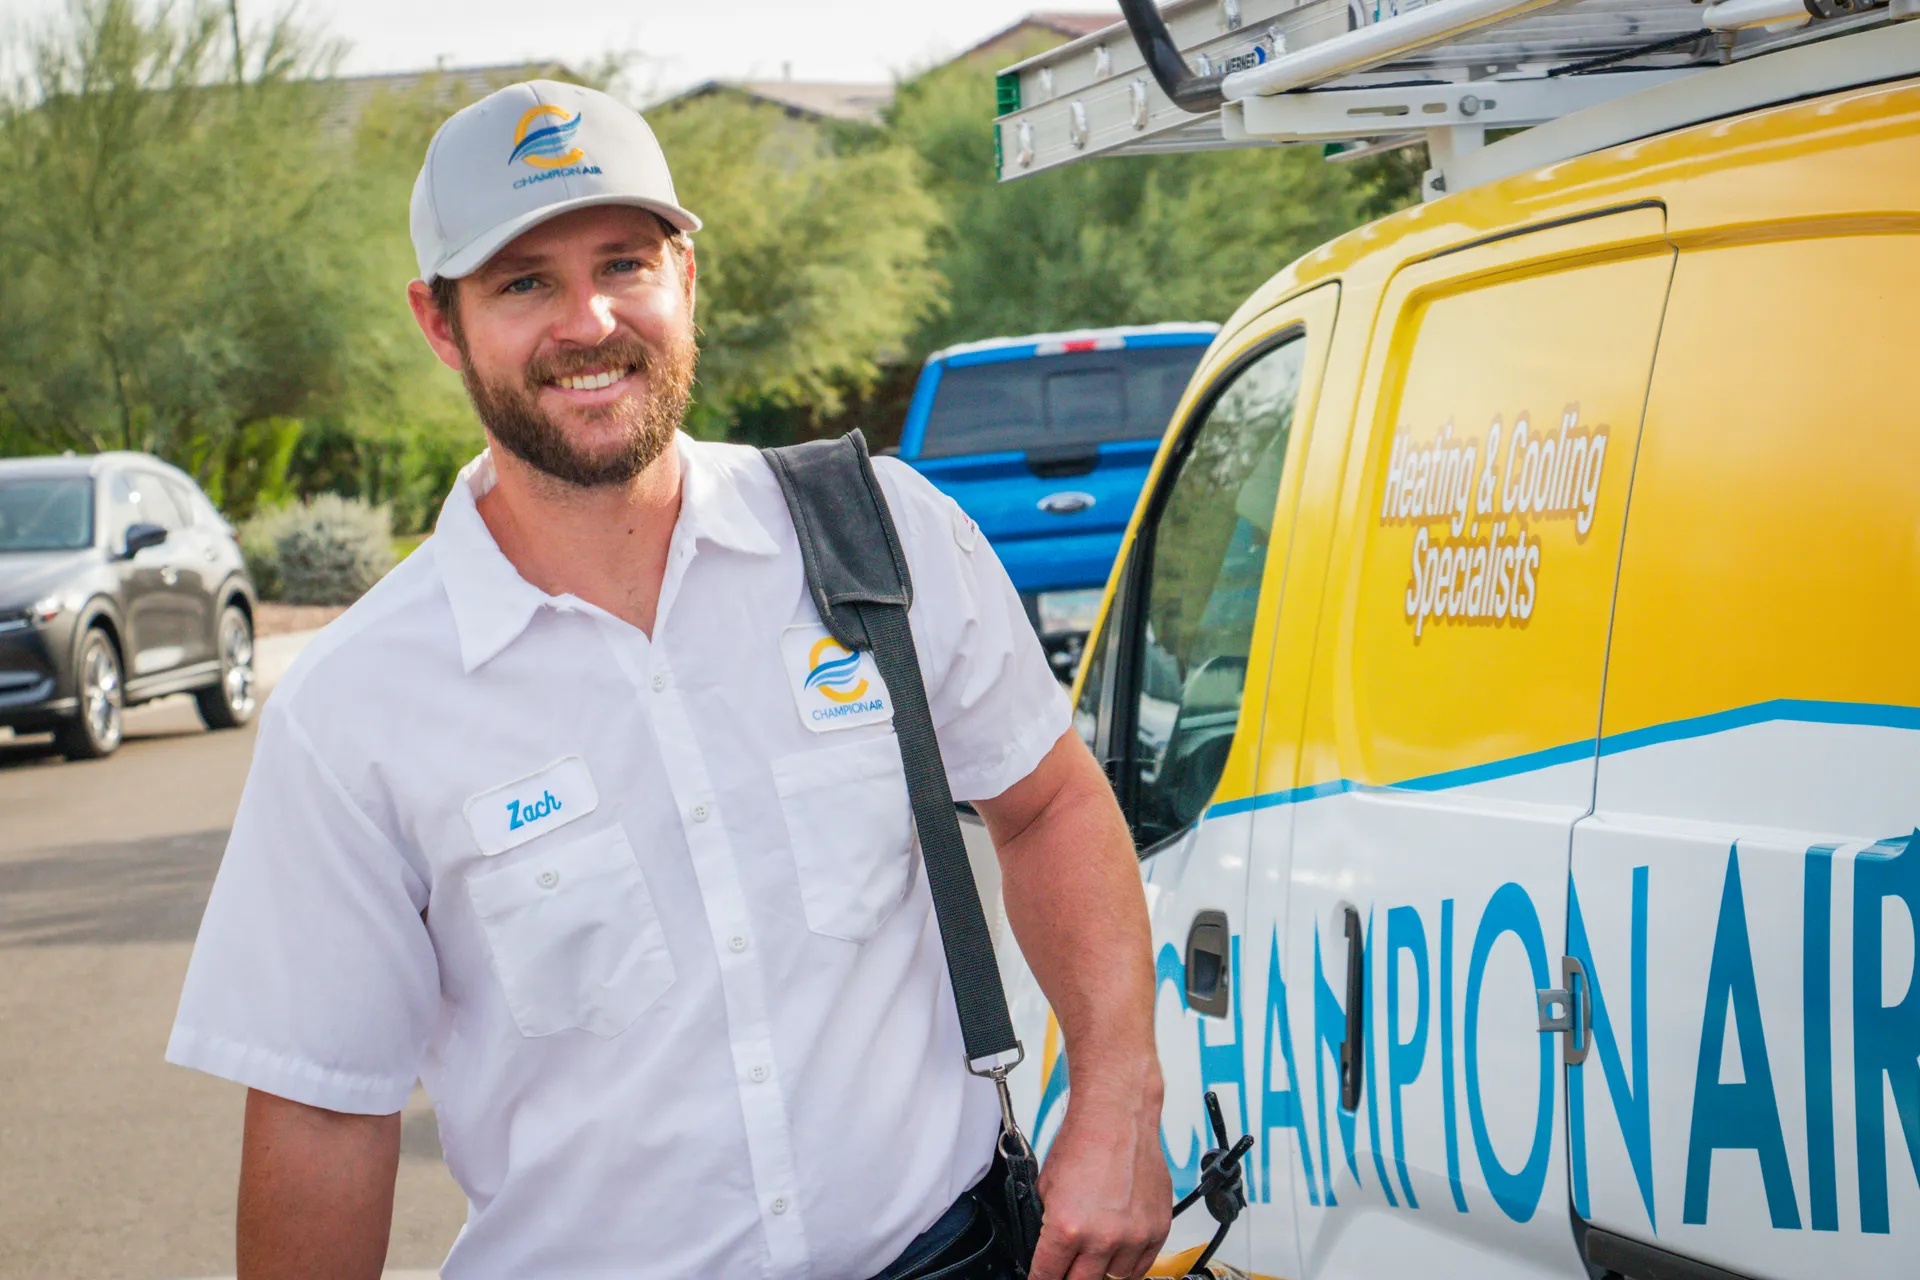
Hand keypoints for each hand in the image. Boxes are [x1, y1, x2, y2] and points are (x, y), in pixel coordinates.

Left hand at [1027, 1073, 1171, 1279]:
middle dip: (1069, 1278)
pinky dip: (1129, 1266)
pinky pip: (1143, 1267)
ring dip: (1101, 1271)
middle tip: (1066, 1269)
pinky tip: (1118, 1254)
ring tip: (1094, 1256)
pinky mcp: (1157, 1229)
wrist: (1118, 1118)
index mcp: (1067, 1227)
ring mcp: (1133, 1236)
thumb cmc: (1083, 1142)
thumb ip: (1049, 1224)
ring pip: (1115, 1279)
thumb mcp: (1046, 1187)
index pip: (1047, 1276)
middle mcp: (1102, 1237)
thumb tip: (1051, 1248)